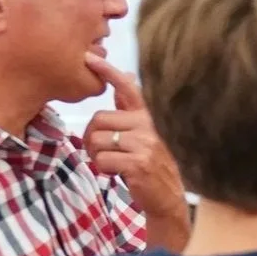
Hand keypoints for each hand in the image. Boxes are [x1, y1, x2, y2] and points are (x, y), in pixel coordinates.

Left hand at [83, 53, 188, 233]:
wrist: (167, 198)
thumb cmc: (151, 165)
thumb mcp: (143, 133)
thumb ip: (131, 107)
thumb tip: (126, 73)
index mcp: (148, 116)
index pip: (127, 87)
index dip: (107, 70)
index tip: (89, 57)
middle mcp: (148, 125)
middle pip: (99, 119)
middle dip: (91, 138)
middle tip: (100, 151)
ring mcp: (145, 144)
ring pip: (97, 140)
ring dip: (96, 155)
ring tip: (111, 163)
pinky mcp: (138, 163)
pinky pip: (102, 159)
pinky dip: (103, 169)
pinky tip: (116, 173)